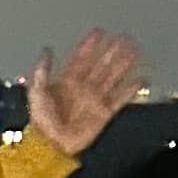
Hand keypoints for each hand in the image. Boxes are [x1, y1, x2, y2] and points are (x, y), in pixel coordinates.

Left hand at [26, 31, 144, 162]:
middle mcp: (83, 87)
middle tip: (124, 37)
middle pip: (101, 64)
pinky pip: (121, 98)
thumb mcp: (36, 92)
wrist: (51, 145)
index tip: (99, 32)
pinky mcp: (104, 112)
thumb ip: (42, 71)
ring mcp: (95, 99)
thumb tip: (47, 49)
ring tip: (134, 51)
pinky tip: (141, 78)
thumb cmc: (41, 121)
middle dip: (112, 51)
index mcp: (66, 81)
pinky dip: (131, 88)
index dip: (89, 45)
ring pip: (113, 77)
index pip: (81, 58)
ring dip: (123, 64)